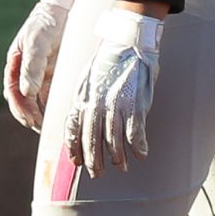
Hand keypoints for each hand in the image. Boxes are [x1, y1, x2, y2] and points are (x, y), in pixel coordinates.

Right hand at [2, 0, 78, 129]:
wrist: (64, 10)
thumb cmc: (46, 22)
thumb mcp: (37, 41)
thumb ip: (32, 66)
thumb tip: (26, 91)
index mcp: (15, 64)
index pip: (13, 91)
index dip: (19, 107)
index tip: (29, 119)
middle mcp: (24, 72)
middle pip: (23, 100)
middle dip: (29, 116)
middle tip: (40, 128)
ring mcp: (38, 75)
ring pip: (36, 102)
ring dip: (41, 115)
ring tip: (50, 129)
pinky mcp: (52, 76)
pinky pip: (50, 96)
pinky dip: (52, 107)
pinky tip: (58, 116)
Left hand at [65, 8, 164, 176]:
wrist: (128, 42)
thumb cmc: (109, 61)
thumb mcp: (88, 79)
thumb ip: (85, 100)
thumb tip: (82, 118)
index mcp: (82, 97)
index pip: (73, 129)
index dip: (74, 148)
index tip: (76, 162)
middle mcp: (96, 104)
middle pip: (92, 140)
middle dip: (93, 160)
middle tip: (96, 174)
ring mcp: (115, 105)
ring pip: (113, 140)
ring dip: (117, 157)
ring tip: (120, 166)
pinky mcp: (134, 103)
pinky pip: (135, 132)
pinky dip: (138, 146)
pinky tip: (140, 154)